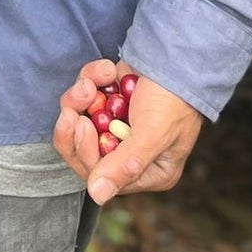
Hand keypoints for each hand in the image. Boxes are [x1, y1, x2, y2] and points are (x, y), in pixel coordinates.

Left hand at [53, 59, 203, 205]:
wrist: (178, 56)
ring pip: (78, 119)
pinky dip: (90, 79)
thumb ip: (125, 165)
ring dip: (80, 97)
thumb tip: (97, 196)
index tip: (83, 124)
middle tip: (73, 107)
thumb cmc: (175, 100)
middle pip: (82, 150)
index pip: (101, 175)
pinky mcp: (106, 98)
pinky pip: (83, 95)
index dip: (84, 151)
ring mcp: (115, 124)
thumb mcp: (153, 134)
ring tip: (92, 82)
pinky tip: (107, 71)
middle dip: (73, 126)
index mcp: (147, 172)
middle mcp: (129, 152)